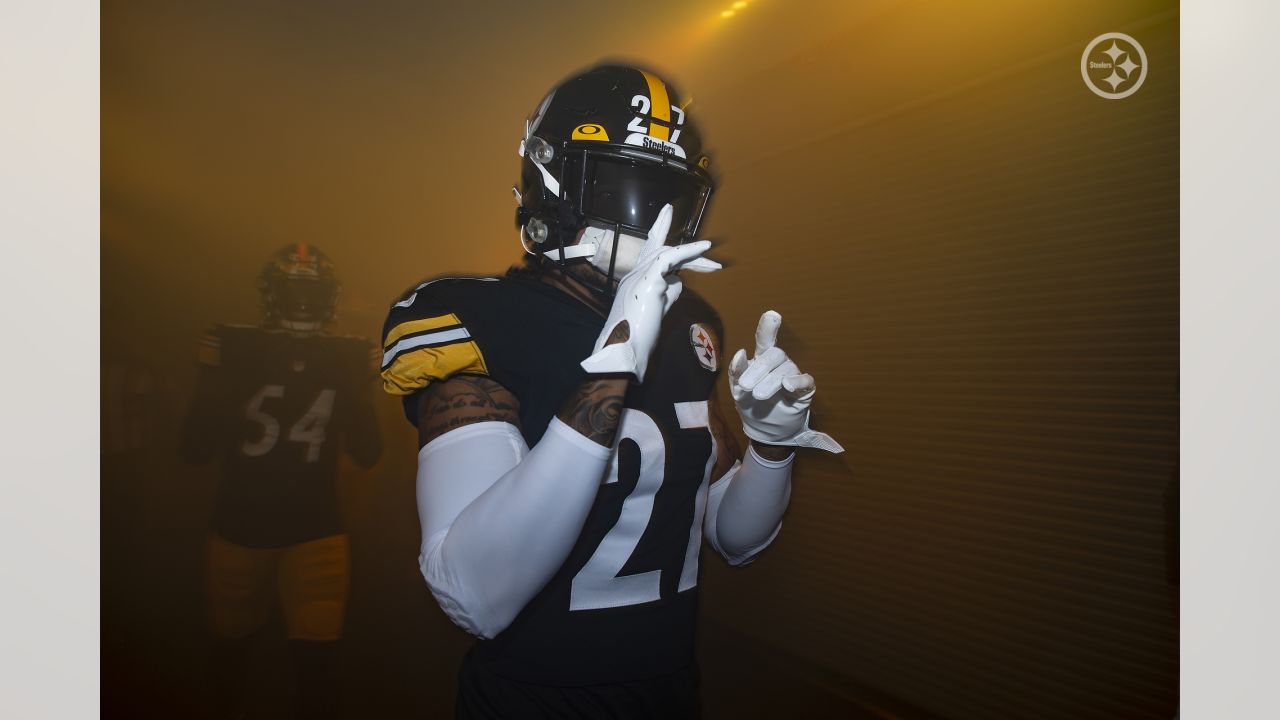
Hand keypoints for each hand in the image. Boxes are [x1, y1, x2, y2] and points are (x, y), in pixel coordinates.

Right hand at [580, 204, 719, 381]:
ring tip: (712, 254)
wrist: (622, 351)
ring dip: (692, 253)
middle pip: (655, 246)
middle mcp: (634, 274)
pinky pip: (670, 258)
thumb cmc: (637, 337)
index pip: (649, 254)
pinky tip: (706, 249)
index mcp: (634, 281)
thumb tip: (680, 281)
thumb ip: (667, 293)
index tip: (664, 219)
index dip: (659, 236)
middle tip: (677, 216)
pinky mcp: (648, 281)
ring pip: (665, 252)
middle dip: (668, 232)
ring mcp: (639, 276)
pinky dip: (689, 251)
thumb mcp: (656, 311)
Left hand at [728, 311, 842, 452]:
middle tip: (745, 387)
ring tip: (758, 395)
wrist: (765, 432)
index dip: (768, 327)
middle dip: (757, 370)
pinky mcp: (804, 390)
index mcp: (762, 360)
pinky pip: (805, 381)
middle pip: (773, 356)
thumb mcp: (737, 390)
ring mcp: (793, 375)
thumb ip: (737, 371)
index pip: (765, 340)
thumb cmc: (751, 406)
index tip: (772, 315)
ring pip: (785, 369)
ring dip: (770, 381)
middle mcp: (780, 364)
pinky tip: (787, 386)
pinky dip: (797, 381)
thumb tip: (741, 352)